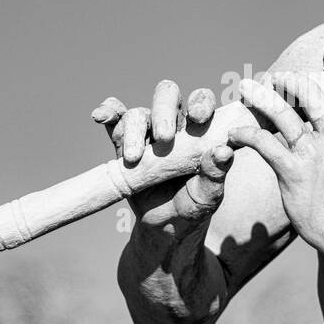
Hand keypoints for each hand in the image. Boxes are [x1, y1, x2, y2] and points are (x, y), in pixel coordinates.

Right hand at [90, 81, 233, 228]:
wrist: (166, 227)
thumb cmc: (194, 206)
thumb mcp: (209, 195)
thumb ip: (216, 174)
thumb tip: (223, 152)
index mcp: (199, 129)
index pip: (201, 102)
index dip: (200, 102)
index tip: (198, 118)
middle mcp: (173, 124)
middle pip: (167, 96)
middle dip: (164, 111)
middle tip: (164, 138)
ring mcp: (146, 133)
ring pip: (138, 114)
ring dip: (134, 130)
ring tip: (134, 158)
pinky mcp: (122, 144)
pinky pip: (114, 121)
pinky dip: (107, 113)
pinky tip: (99, 116)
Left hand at [228, 44, 323, 251]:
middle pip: (312, 95)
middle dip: (291, 80)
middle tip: (275, 76)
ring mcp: (313, 154)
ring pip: (284, 115)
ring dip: (262, 98)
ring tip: (246, 89)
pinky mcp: (292, 171)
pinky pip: (264, 144)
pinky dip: (246, 134)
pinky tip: (235, 133)